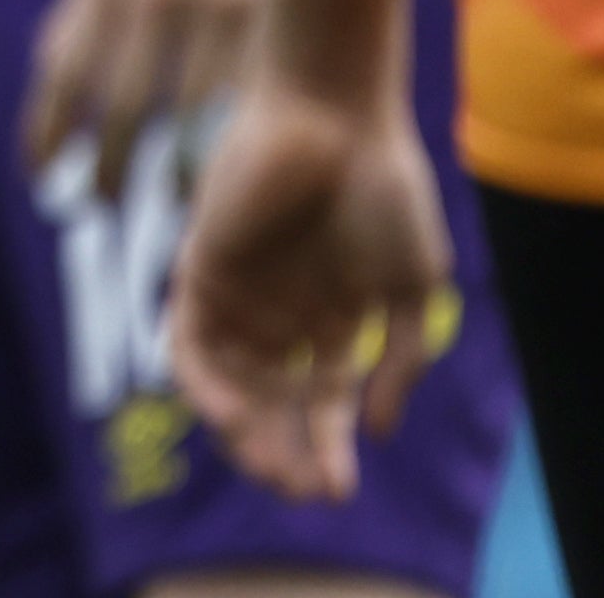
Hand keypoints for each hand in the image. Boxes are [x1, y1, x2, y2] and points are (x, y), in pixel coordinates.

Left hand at [163, 78, 457, 502]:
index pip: (321, 401)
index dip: (327, 448)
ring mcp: (240, 292)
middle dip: (283, 452)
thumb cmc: (383, 187)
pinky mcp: (199, 267)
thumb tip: (381, 430)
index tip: (339, 490)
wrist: (334, 112)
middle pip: (272, 403)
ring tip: (270, 466)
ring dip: (245, 432)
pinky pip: (189, 341)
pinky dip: (205, 384)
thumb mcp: (413, 284)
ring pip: (230, 384)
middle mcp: (282, 311)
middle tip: (299, 490)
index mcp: (334, 317)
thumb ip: (401, 358)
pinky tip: (235, 415)